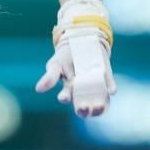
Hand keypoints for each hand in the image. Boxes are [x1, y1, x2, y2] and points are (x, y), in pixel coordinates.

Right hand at [35, 0, 116, 116]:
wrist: (82, 40)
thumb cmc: (65, 55)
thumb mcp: (56, 64)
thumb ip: (50, 77)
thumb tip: (38, 89)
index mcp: (68, 89)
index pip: (66, 98)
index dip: (65, 98)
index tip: (63, 96)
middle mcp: (82, 91)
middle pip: (83, 106)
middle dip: (83, 109)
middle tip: (84, 106)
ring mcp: (95, 85)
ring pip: (97, 100)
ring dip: (99, 106)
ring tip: (100, 105)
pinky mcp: (106, 78)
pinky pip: (110, 86)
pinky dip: (111, 88)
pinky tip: (111, 91)